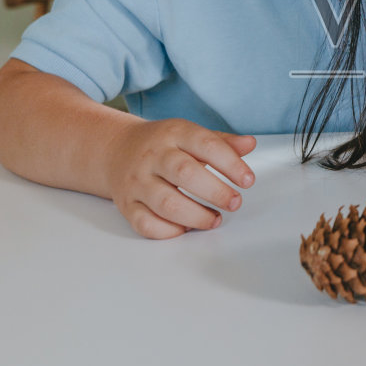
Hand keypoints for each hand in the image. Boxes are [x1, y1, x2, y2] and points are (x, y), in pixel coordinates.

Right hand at [104, 119, 256, 238]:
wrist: (116, 149)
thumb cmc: (163, 145)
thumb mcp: (190, 135)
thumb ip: (221, 142)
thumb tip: (250, 144)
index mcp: (173, 133)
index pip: (206, 145)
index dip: (231, 164)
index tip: (248, 181)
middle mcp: (153, 156)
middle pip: (185, 174)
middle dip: (216, 192)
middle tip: (234, 203)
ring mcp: (137, 181)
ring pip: (166, 204)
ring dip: (197, 216)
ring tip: (215, 219)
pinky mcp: (126, 205)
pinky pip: (146, 224)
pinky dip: (169, 231)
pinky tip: (185, 227)